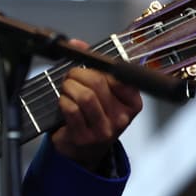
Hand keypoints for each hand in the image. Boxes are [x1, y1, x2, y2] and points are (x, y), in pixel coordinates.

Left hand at [51, 40, 143, 171]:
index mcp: (132, 103)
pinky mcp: (84, 137)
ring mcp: (104, 130)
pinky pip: (71, 109)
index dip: (97, 67)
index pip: (118, 75)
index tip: (88, 67)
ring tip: (66, 89)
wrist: (82, 151)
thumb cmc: (92, 117)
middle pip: (97, 83)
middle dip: (77, 74)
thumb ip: (93, 67)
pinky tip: (64, 103)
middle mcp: (122, 117)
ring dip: (69, 87)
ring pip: (84, 96)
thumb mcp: (102, 93)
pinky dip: (63, 101)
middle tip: (70, 77)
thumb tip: (78, 44)